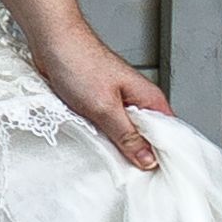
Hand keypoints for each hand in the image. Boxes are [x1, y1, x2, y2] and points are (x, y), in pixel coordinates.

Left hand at [30, 20, 167, 171]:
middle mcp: (138, 100)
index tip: (158, 180)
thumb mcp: (105, 108)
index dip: (166, 158)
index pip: (170, 136)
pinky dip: (102, 137)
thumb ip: (127, 134)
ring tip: (112, 164)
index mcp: (150, 99)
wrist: (51, 41)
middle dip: (140, 156)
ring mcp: (118, 102)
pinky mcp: (99, 103)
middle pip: (148, 138)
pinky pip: (107, 126)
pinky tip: (96, 147)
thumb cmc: (78, 62)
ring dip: (118, 147)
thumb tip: (148, 159)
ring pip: (125, 133)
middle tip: (131, 177)